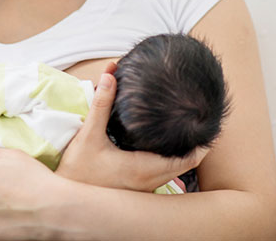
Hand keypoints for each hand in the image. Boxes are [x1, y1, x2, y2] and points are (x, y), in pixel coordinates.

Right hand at [55, 62, 208, 191]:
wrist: (67, 199)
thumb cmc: (78, 170)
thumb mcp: (89, 134)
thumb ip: (101, 104)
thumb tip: (110, 75)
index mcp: (143, 168)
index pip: (187, 159)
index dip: (202, 143)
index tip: (209, 125)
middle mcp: (148, 182)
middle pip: (186, 165)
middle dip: (196, 146)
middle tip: (202, 124)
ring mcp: (144, 189)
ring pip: (175, 172)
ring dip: (183, 155)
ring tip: (188, 133)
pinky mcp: (137, 190)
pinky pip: (163, 176)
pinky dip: (170, 162)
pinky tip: (163, 149)